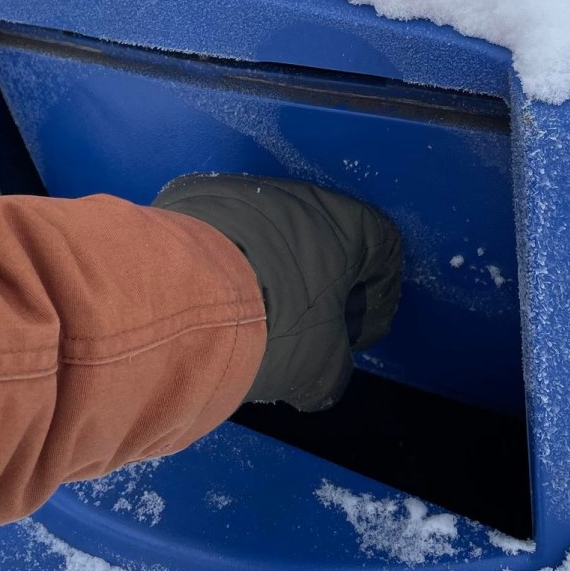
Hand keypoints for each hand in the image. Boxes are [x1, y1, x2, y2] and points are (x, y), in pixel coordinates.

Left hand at [153, 174, 401, 411]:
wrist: (185, 296)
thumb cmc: (276, 323)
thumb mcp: (322, 366)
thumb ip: (334, 367)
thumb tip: (319, 377)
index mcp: (348, 223)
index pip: (384, 251)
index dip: (376, 300)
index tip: (354, 335)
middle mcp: (299, 196)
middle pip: (324, 244)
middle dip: (319, 290)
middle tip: (305, 331)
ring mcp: (243, 193)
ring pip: (270, 239)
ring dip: (270, 276)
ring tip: (252, 322)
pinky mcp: (195, 198)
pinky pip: (223, 236)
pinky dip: (226, 266)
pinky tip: (214, 303)